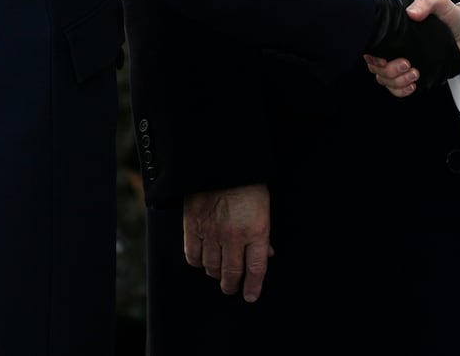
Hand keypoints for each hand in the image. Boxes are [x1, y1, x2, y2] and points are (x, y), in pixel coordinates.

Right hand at [182, 184, 271, 300]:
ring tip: (218, 274)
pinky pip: (193, 256)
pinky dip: (198, 263)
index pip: (256, 269)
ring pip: (212, 268)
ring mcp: (212, 233)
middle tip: (231, 288)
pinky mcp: (193, 227)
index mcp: (256, 230)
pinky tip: (202, 261)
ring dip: (215, 275)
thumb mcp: (264, 207)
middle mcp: (234, 236)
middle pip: (232, 273)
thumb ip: (263, 234)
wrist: (221, 163)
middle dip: (232, 285)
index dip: (253, 287)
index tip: (250, 296)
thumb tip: (267, 254)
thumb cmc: (248, 184)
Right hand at [364, 0, 459, 90]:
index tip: (385, 58)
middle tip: (407, 64)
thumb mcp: (438, 1)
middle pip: (376, 67)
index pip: (372, 47)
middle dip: (389, 70)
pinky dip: (401, 90)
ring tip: (414, 73)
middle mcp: (393, 47)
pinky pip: (396, 88)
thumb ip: (426, 1)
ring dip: (397, 81)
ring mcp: (400, 62)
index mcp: (393, 31)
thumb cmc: (448, 15)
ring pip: (385, 79)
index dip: (373, 56)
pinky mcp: (410, 74)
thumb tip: (412, 13)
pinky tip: (411, 86)